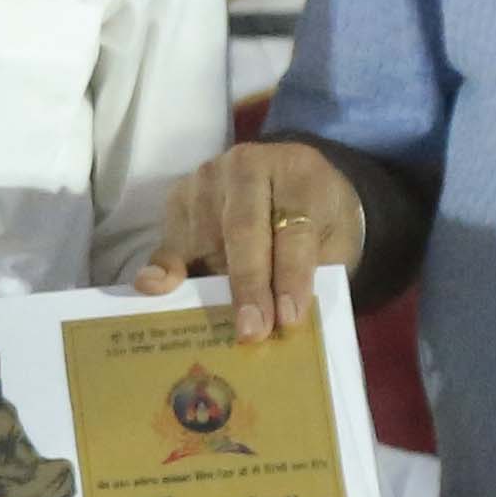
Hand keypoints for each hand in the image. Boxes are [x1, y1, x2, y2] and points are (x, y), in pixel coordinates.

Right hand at [128, 139, 362, 343]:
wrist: (292, 185)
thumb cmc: (317, 220)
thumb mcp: (336, 241)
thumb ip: (318, 272)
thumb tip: (286, 318)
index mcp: (298, 171)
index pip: (294, 227)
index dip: (291, 274)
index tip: (289, 317)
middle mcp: (248, 166)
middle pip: (243, 229)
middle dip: (248, 284)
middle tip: (251, 330)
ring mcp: (208, 179)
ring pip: (204, 236)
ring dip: (210, 284)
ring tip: (222, 325)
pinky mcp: (179, 197)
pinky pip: (173, 240)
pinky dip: (167, 268)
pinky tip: (159, 287)